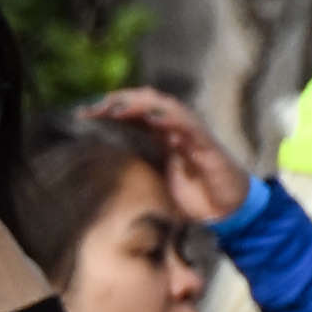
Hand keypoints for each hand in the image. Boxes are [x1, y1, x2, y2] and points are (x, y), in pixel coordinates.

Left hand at [79, 82, 253, 224]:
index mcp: (162, 134)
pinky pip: (189, 126)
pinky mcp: (208, 146)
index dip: (108, 109)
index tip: (82, 114)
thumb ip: (136, 171)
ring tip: (115, 109)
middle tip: (92, 108)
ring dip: (139, 104)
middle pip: (145, 102)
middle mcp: (177, 128)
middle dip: (118, 101)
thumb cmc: (194, 196)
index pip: (133, 113)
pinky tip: (152, 119)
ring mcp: (193, 134)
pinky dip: (170, 119)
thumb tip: (99, 172)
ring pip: (165, 106)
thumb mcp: (156, 182)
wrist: (229, 209)